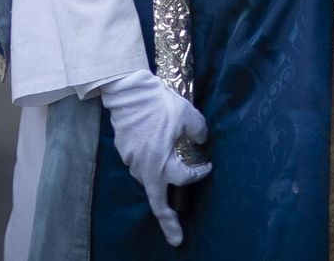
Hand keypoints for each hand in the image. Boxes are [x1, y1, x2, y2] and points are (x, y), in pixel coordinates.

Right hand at [98, 69, 212, 245]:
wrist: (128, 91)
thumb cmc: (160, 104)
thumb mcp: (188, 115)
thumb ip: (199, 131)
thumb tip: (201, 141)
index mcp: (160, 163)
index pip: (184, 179)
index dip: (199, 174)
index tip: (209, 166)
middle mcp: (144, 168)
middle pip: (157, 199)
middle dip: (168, 222)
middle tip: (177, 241)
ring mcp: (131, 161)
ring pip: (149, 180)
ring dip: (161, 184)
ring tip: (173, 184)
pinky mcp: (124, 151)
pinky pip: (140, 165)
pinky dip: (151, 166)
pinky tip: (157, 154)